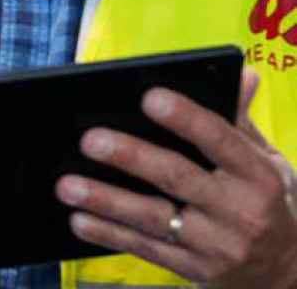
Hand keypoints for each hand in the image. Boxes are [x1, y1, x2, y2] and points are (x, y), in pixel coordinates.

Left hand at [57, 68, 296, 287]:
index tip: (149, 97)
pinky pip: (145, 249)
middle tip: (89, 140)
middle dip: (131, 157)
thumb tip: (241, 72)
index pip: (221, 140)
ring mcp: (216, 245)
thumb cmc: (263, 200)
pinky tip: (78, 220)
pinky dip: (109, 234)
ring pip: (153, 217)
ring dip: (106, 200)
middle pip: (177, 178)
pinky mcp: (194, 269)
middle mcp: (239, 211)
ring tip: (66, 185)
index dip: (186, 118)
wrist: (285, 270)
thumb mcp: (267, 161)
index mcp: (258, 176)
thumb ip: (240, 120)